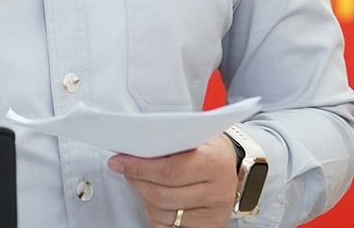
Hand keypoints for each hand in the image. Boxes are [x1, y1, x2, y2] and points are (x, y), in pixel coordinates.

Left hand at [108, 134, 237, 227]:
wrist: (233, 166)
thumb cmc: (210, 149)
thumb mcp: (197, 135)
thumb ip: (170, 139)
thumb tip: (134, 148)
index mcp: (214, 162)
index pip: (170, 171)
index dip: (140, 168)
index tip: (120, 162)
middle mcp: (218, 190)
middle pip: (164, 195)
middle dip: (138, 182)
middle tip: (126, 170)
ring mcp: (214, 212)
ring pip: (164, 214)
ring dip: (144, 198)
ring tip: (141, 183)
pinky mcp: (208, 227)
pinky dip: (156, 216)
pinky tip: (152, 201)